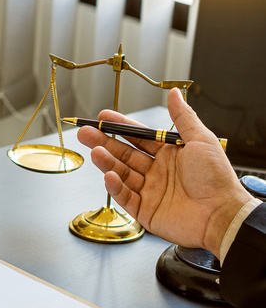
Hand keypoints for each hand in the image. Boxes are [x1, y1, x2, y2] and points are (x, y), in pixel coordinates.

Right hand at [77, 88, 252, 258]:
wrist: (222, 214)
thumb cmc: (217, 178)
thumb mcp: (201, 140)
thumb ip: (183, 117)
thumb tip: (174, 93)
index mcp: (170, 154)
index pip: (139, 137)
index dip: (121, 127)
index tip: (103, 117)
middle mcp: (158, 172)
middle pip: (125, 154)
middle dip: (104, 142)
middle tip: (85, 133)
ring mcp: (151, 191)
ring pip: (122, 174)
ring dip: (107, 162)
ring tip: (94, 151)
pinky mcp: (146, 212)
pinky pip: (126, 198)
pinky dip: (116, 187)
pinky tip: (109, 175)